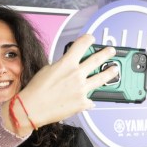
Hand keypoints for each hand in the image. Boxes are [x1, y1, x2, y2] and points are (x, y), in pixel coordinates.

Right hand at [2, 35, 118, 135]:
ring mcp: (82, 89)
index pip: (82, 45)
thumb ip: (62, 66)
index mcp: (67, 63)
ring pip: (101, 78)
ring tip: (114, 69)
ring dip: (109, 72)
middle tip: (111, 51)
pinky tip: (91, 100)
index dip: (88, 39)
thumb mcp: (47, 69)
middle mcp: (77, 74)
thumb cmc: (36, 90)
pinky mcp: (82, 103)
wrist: (32, 108)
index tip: (91, 38)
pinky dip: (90, 100)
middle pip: (97, 60)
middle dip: (106, 53)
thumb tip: (69, 66)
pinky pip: (90, 100)